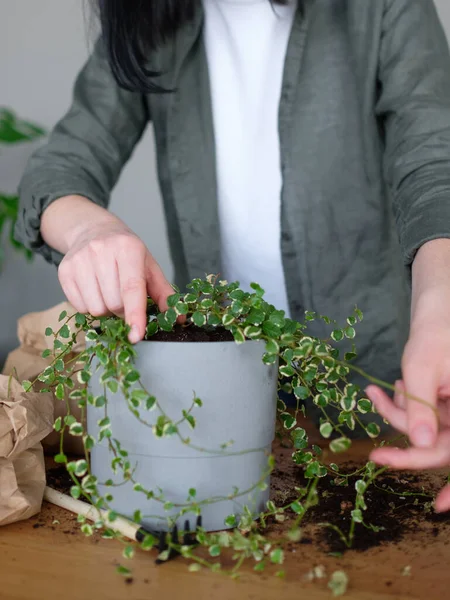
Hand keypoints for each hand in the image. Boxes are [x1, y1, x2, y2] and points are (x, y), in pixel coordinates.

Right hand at [53, 203, 172, 342]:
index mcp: (128, 248)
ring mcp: (80, 260)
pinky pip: (79, 307)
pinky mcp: (64, 270)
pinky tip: (95, 290)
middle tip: (124, 297)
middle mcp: (102, 251)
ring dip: (106, 310)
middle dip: (122, 310)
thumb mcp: (149, 267)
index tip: (136, 335)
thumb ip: (164, 294)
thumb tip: (178, 319)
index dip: (135, 315)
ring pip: (96, 309)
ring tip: (109, 292)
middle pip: (114, 304)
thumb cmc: (126, 252)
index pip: (131, 288)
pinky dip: (90, 306)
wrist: (93, 230)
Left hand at [366, 320, 449, 511]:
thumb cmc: (433, 338)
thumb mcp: (422, 369)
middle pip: (438, 448)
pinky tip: (394, 387)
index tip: (439, 506)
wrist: (435, 322)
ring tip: (385, 389)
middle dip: (405, 450)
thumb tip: (420, 443)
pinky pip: (418, 421)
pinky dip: (403, 409)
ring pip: (422, 434)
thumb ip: (421, 407)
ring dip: (399, 417)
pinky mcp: (443, 412)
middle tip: (375, 455)